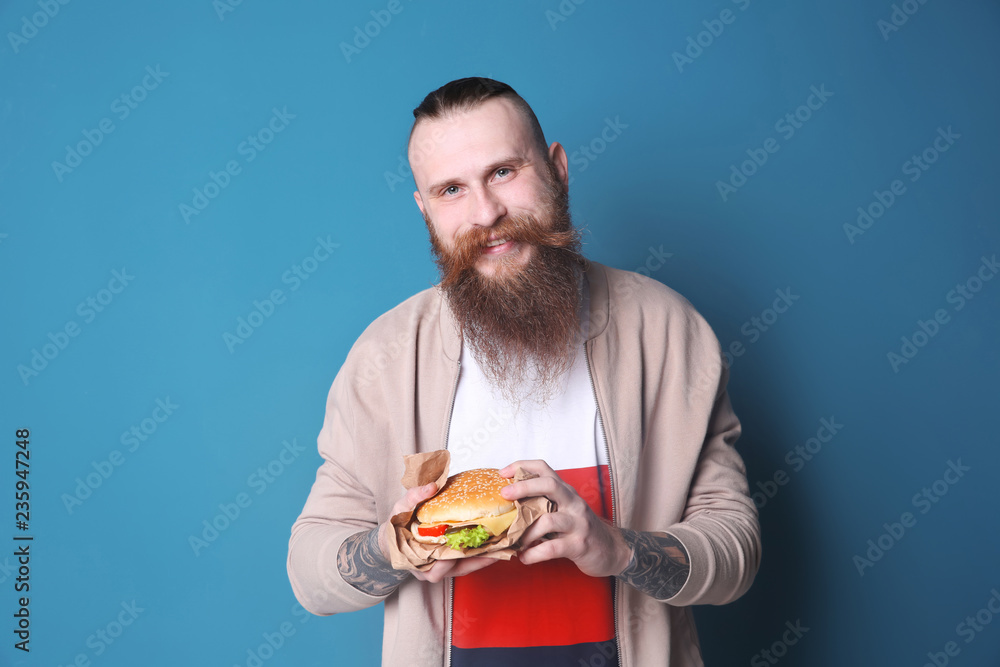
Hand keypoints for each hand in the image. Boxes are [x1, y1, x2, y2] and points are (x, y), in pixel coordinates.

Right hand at [379, 482, 496, 583]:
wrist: (393, 537)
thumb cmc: (396, 526)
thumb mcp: (400, 509)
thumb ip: (414, 497)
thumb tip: (432, 486)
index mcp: (417, 561)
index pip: (438, 568)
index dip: (451, 561)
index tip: (466, 549)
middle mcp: (432, 570)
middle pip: (458, 568)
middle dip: (477, 558)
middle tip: (495, 546)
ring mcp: (444, 568)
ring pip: (467, 566)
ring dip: (484, 556)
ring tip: (502, 544)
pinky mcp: (453, 563)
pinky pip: (470, 561)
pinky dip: (482, 553)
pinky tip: (496, 542)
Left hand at [499, 460, 630, 577]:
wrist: (610, 550)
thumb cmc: (579, 529)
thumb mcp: (563, 510)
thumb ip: (542, 504)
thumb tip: (507, 504)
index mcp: (566, 491)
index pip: (544, 468)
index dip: (522, 466)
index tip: (502, 473)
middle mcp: (573, 502)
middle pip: (549, 485)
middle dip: (523, 487)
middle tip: (504, 495)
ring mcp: (578, 523)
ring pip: (548, 520)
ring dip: (526, 532)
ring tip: (515, 541)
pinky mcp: (579, 545)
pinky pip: (551, 548)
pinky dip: (533, 554)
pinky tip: (524, 557)